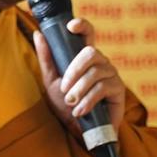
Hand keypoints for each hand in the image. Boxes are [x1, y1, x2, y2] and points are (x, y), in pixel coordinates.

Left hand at [33, 17, 125, 131]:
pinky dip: (88, 101)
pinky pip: (103, 88)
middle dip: (74, 70)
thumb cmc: (67, 104)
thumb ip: (47, 59)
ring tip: (70, 103)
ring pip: (95, 73)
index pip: (88, 34)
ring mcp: (111, 74)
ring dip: (79, 90)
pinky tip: (80, 111)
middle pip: (91, 52)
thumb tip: (38, 34)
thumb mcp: (52, 82)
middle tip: (64, 89)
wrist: (80, 130)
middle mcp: (101, 62)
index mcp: (85, 57)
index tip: (71, 26)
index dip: (83, 26)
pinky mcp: (118, 89)